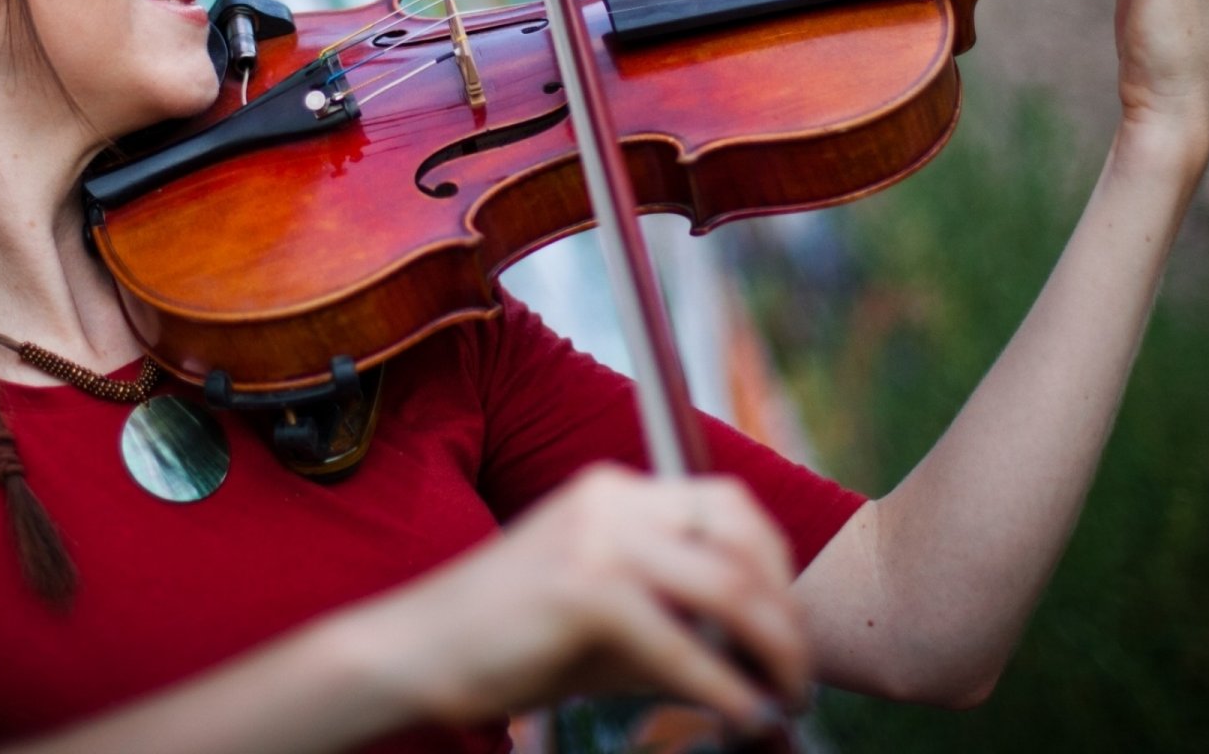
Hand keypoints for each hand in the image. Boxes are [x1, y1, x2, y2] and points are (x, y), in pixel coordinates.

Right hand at [350, 465, 807, 734]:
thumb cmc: (505, 645)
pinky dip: (726, 690)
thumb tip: (760, 669)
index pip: (730, 504)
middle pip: (743, 535)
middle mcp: (611, 497)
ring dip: (774, 650)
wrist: (414, 653)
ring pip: (729, 586)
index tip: (787, 630)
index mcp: (614, 491)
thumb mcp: (607, 625)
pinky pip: (686, 645)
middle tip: (794, 674)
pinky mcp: (584, 587)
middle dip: (785, 611)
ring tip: (778, 700)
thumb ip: (679, 630)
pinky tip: (740, 717)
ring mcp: (597, 536)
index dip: (775, 567)